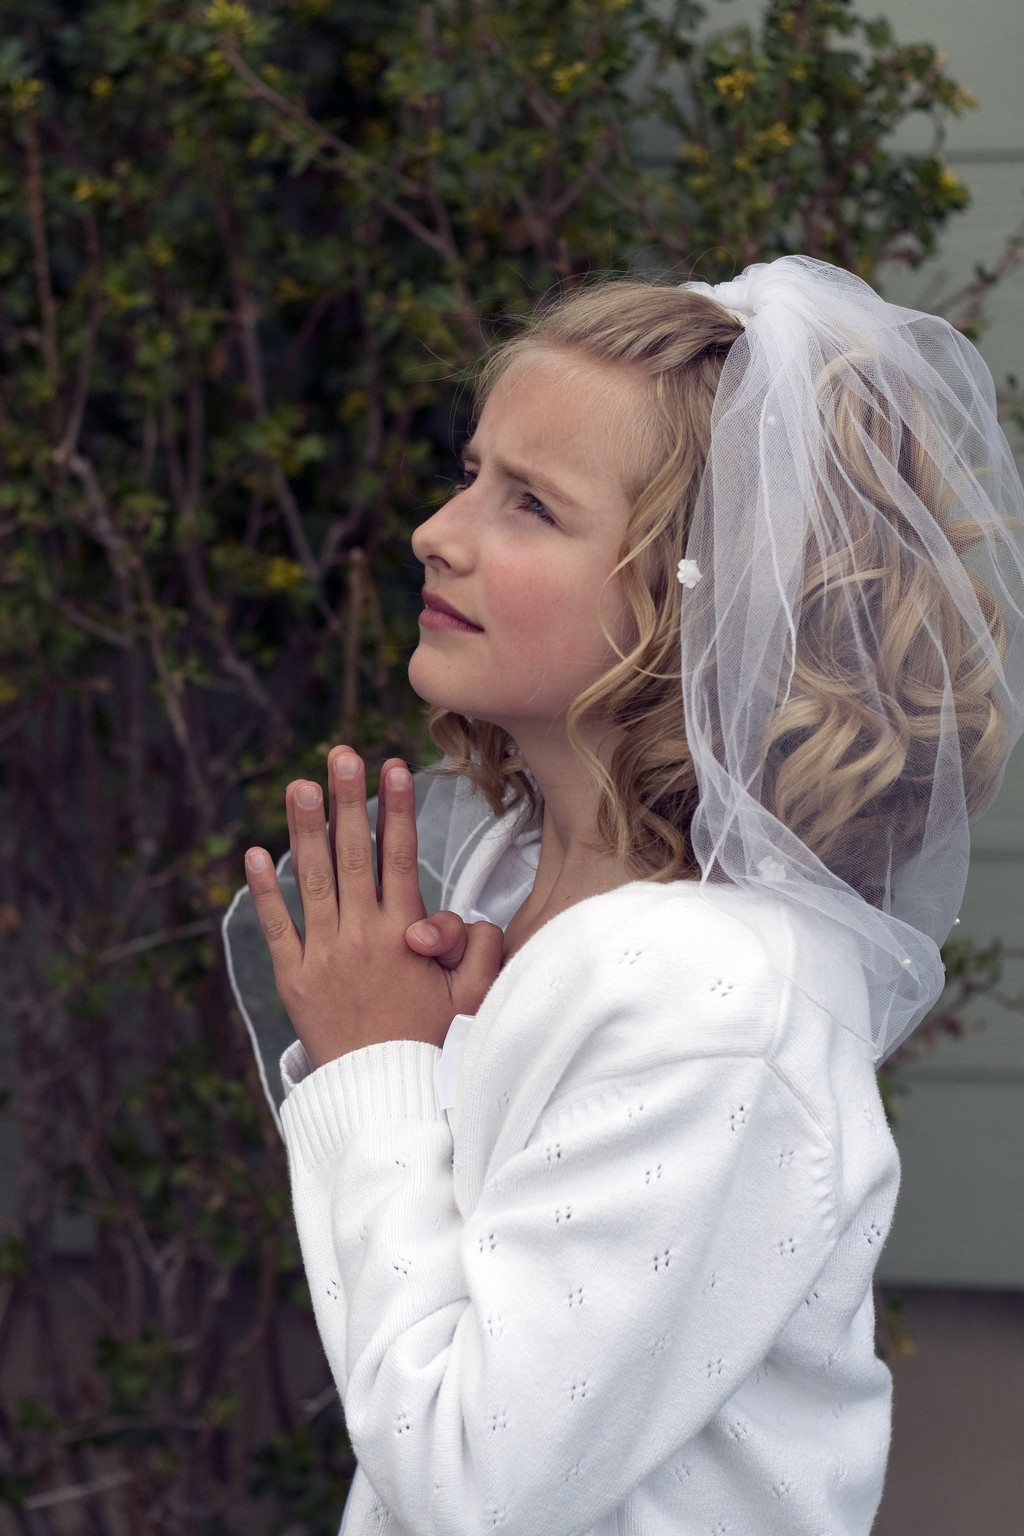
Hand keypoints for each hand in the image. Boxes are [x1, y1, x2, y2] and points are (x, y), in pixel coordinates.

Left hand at [244, 748, 502, 1068]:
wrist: (385, 1098)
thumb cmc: (435, 1045)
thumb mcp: (473, 996)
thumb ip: (475, 946)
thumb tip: (454, 913)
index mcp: (406, 935)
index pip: (401, 857)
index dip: (398, 809)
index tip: (393, 767)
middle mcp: (362, 936)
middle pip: (354, 854)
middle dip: (348, 800)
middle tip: (341, 755)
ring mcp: (324, 956)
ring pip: (314, 880)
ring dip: (306, 829)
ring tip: (299, 785)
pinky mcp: (295, 980)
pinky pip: (277, 928)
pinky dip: (265, 892)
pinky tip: (256, 853)